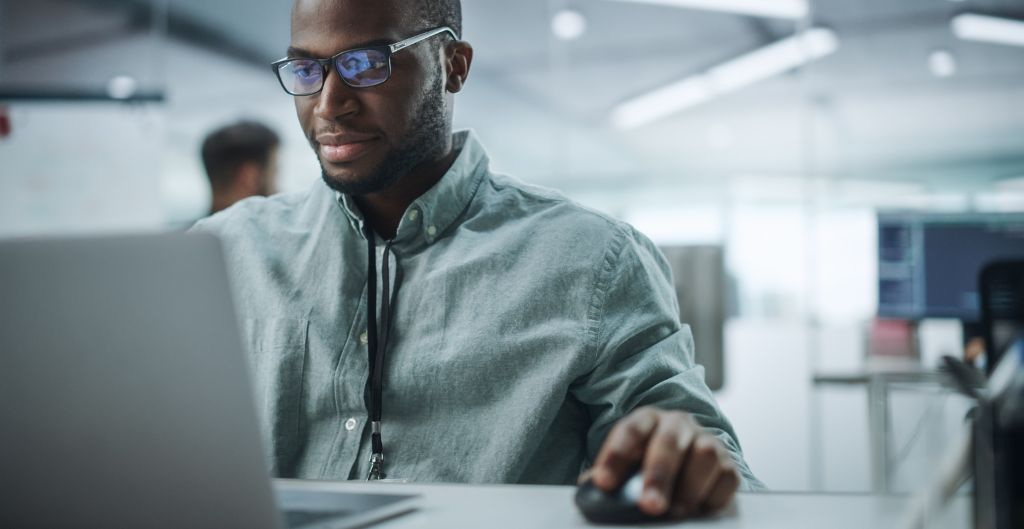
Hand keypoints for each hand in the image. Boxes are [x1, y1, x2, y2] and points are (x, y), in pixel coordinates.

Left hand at [585, 407, 739, 517]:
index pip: (630, 431)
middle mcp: (677, 425)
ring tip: (675, 513)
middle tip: (650, 506)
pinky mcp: (728, 464)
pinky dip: (713, 496)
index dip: (616, 456)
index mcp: (646, 421)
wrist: (682, 465)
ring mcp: (706, 441)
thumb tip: (589, 494)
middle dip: (659, 475)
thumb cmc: (643, 468)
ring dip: (689, 488)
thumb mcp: (623, 468)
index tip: (604, 483)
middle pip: (669, 442)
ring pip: (705, 454)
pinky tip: (698, 509)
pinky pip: (727, 477)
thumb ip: (608, 479)